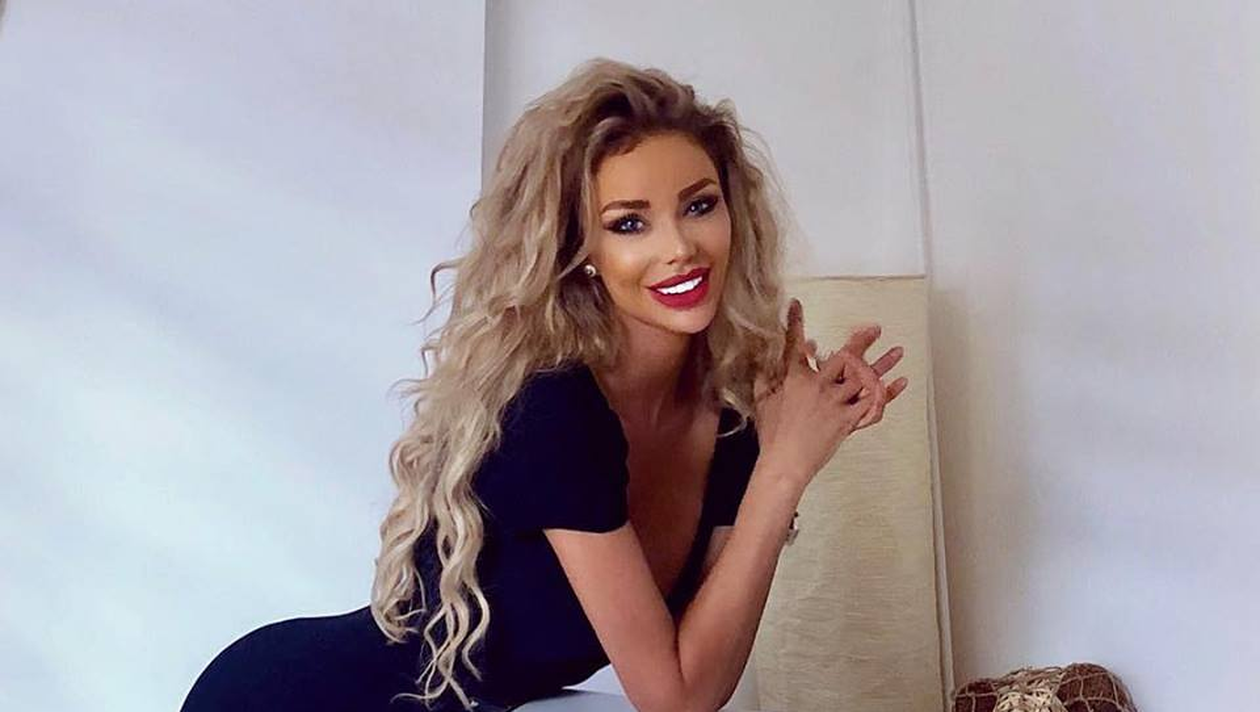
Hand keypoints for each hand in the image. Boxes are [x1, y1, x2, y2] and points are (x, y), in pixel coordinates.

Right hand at [753, 299, 907, 489]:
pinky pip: (872, 404)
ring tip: (897, 351)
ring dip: (883, 363)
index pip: (793, 344)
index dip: (794, 322)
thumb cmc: (771, 433)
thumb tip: (763, 358)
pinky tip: (899, 383)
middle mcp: (819, 386)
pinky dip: (888, 393)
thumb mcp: (762, 400)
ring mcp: (836, 403)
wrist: (785, 461)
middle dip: (861, 341)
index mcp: (795, 378)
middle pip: (844, 357)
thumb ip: (765, 375)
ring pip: (864, 378)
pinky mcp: (847, 420)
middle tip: (874, 328)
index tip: (797, 305)